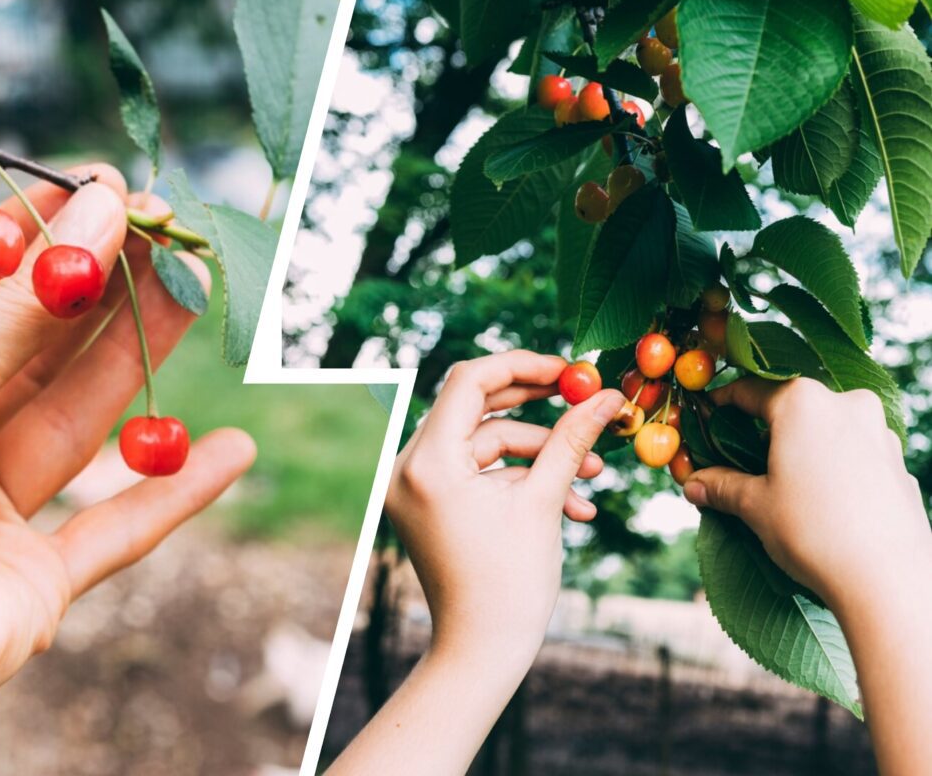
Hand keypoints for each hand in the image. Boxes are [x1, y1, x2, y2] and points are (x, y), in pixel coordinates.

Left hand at [328, 351, 623, 775]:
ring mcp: (415, 486)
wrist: (480, 651)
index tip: (569, 370)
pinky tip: (570, 503)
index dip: (523, 366)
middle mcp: (409, 467)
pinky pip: (476, 472)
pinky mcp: (428, 503)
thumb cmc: (511, 584)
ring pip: (485, 443)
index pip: (469, 381)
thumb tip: (606, 396)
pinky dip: (518, 480)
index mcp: (427, 461)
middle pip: (475, 406)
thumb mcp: (545, 501)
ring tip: (594, 474)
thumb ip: (572, 440)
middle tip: (582, 398)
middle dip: (536, 406)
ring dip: (539, 454)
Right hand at [683, 377, 927, 608]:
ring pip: (826, 429)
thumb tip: (692, 484)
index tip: (704, 418)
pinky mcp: (898, 464)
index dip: (720, 404)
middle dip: (762, 430)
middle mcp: (847, 405)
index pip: (749, 390)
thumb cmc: (814, 532)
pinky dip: (831, 466)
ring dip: (799, 448)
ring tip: (779, 484)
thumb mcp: (754, 505)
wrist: (888, 580)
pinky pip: (854, 453)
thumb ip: (720, 485)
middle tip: (737, 459)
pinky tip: (819, 500)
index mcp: (804, 404)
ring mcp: (880, 433)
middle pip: (791, 407)